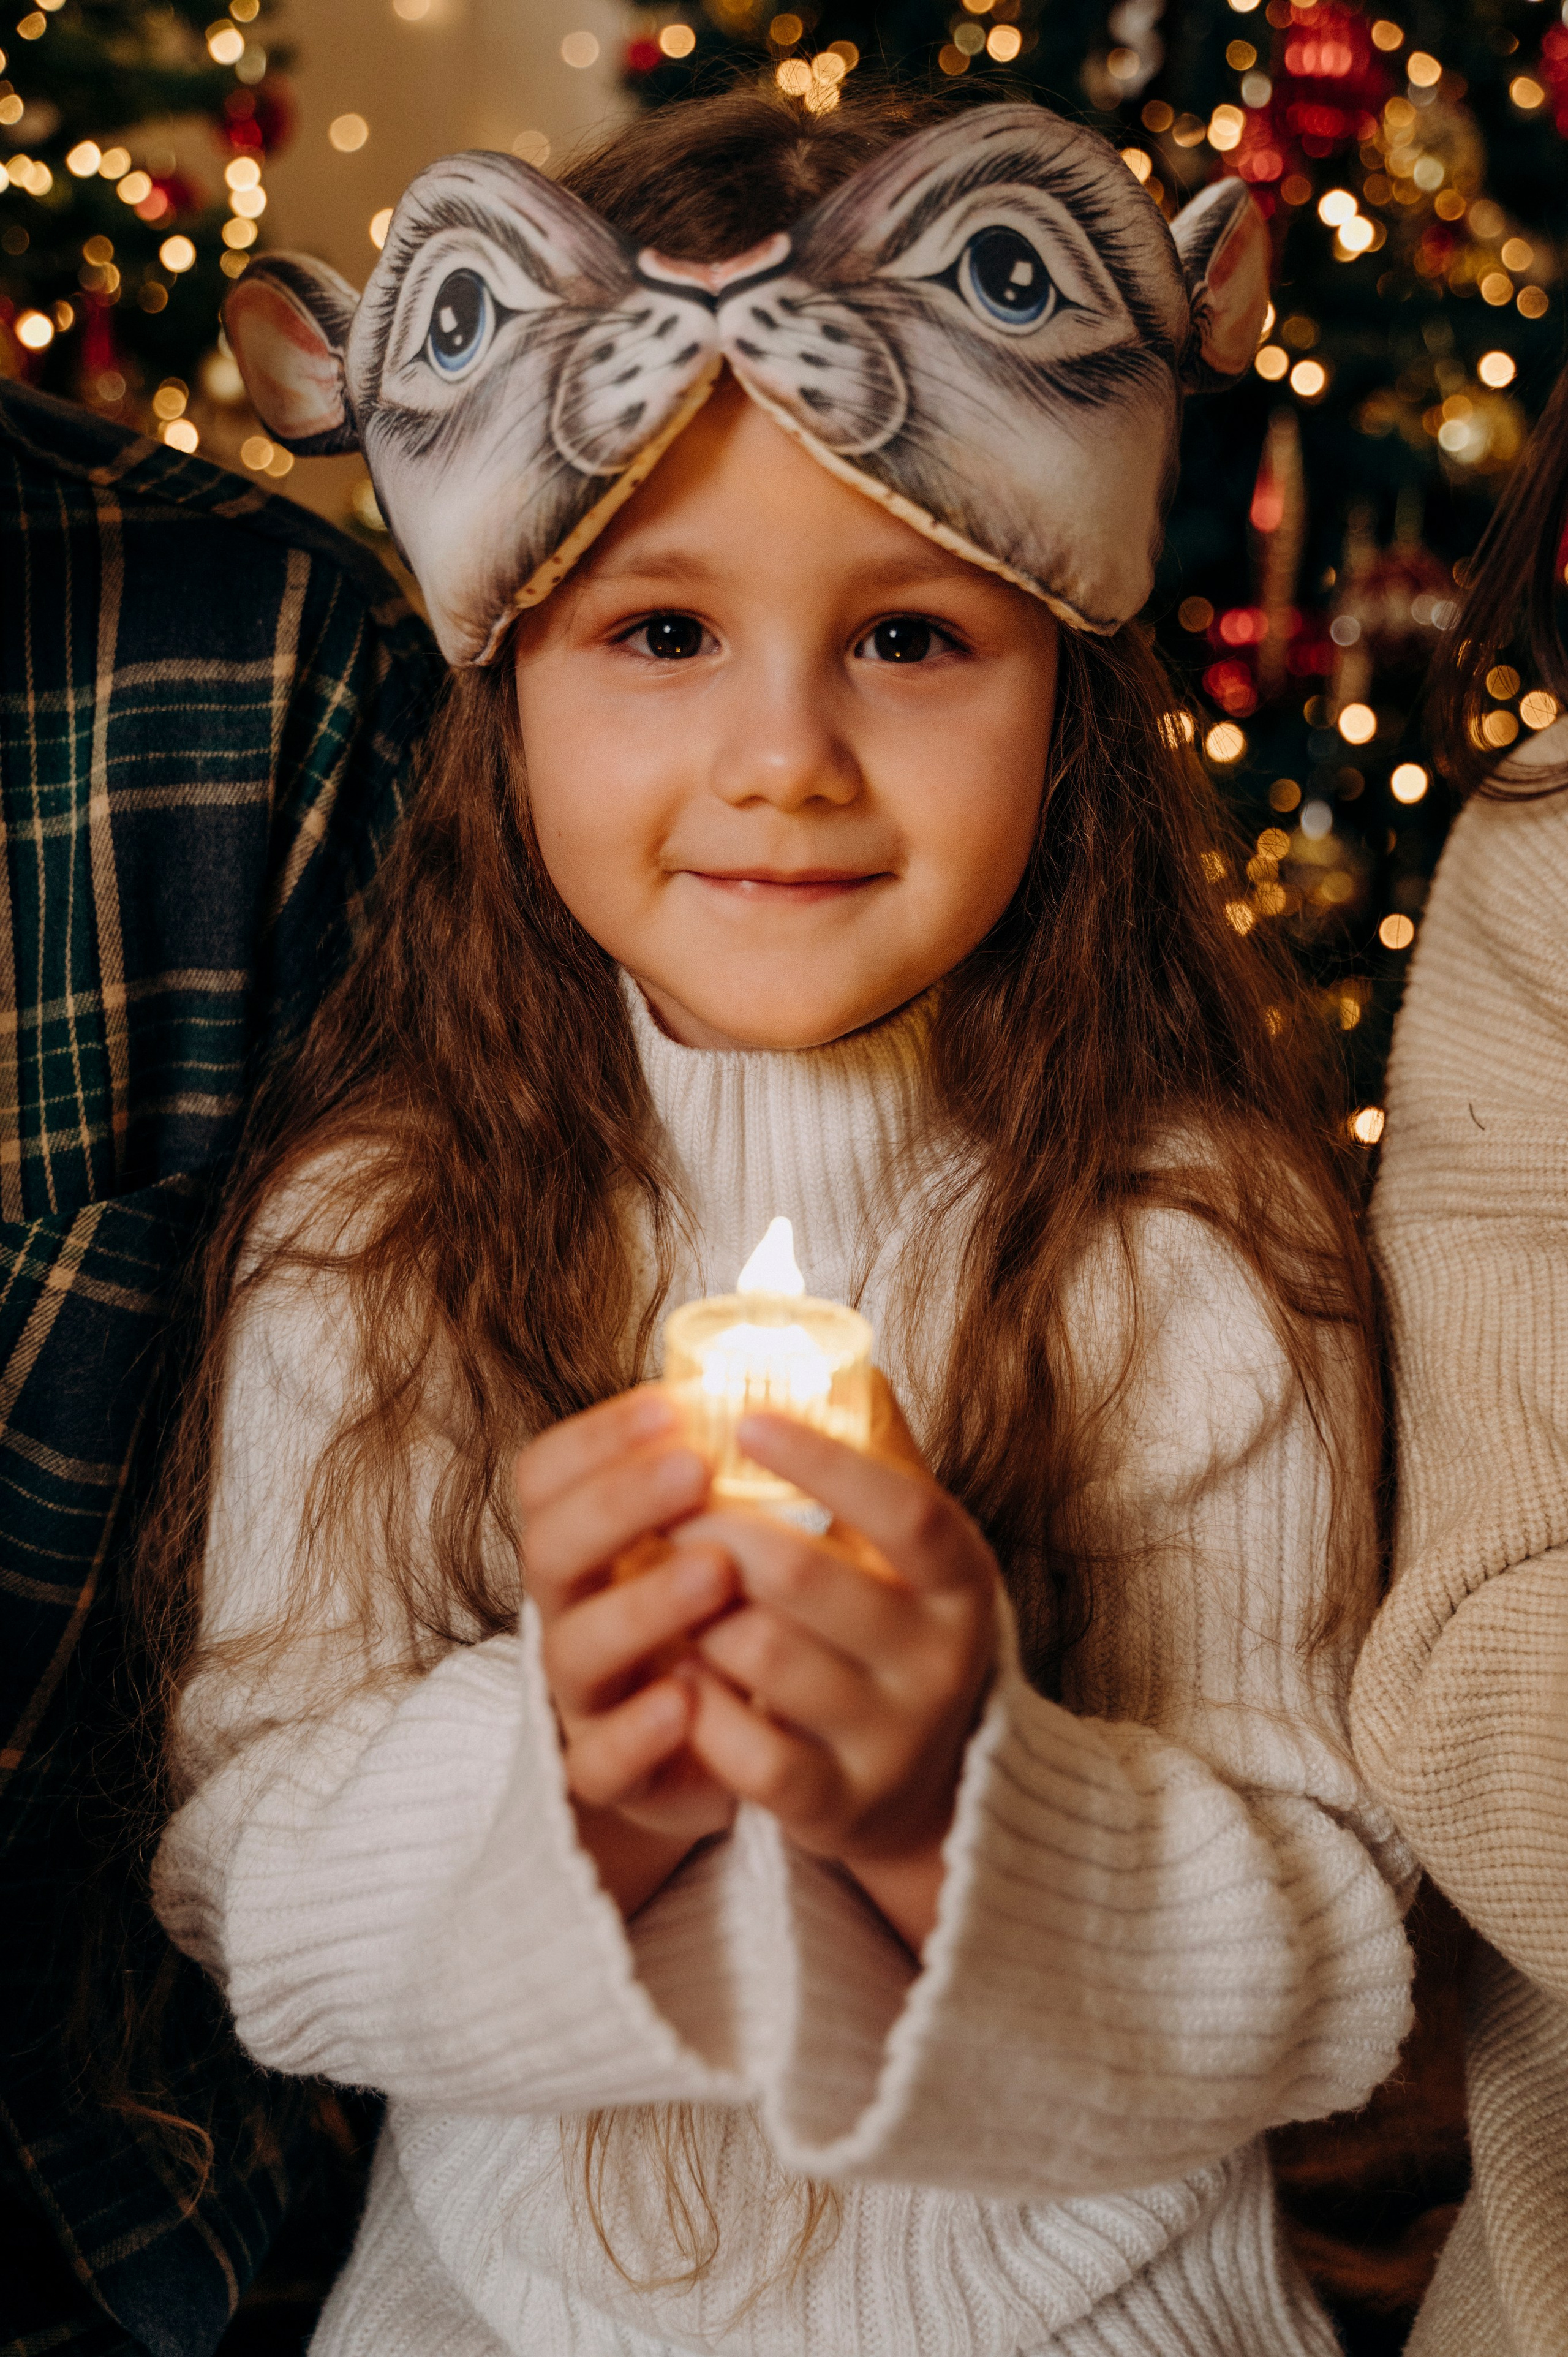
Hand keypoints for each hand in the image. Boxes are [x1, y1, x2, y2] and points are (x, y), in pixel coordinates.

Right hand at [515, 1388, 738, 1916]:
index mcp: (590, 1541)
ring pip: (576, 1650)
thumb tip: (834, 1369)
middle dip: (618, 1503)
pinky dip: (638, 1731)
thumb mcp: (735, 1536)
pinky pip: (600, 1763)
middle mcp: (572, 1610)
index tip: (675, 1403)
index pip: (548, 1474)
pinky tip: (685, 1700)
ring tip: (715, 1570)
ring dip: (643, 1604)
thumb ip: (755, 1466)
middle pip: (552, 1549)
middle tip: (696, 1469)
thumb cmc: (736, 1617)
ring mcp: (586, 1696)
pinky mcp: (613, 1777)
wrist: (737, 1753)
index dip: (598, 1436)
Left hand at [675, 1383, 999, 1951]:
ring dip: (693, 1614)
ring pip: (761, 1656)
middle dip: (714, 1534)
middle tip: (667, 1511)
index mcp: (963, 1581)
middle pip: (805, 1577)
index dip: (822, 1461)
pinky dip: (699, 1705)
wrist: (929, 1787)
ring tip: (668, 1589)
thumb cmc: (897, 1631)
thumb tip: (844, 1362)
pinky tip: (678, 1673)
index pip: (903, 1509)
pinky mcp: (840, 1805)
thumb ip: (883, 1467)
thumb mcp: (915, 1554)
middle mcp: (942, 1660)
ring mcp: (894, 1739)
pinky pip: (748, 1751)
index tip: (745, 1419)